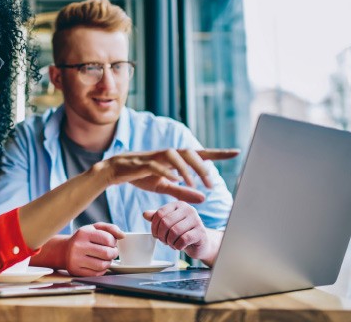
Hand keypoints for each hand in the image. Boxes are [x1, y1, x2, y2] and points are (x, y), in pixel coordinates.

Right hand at [65, 222, 124, 276]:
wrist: (64, 250)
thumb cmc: (83, 238)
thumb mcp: (94, 228)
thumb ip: (110, 228)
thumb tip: (122, 235)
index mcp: (84, 233)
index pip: (108, 239)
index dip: (113, 242)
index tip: (111, 243)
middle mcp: (78, 246)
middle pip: (106, 253)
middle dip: (113, 253)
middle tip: (112, 252)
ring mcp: (75, 259)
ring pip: (102, 265)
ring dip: (108, 263)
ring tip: (106, 259)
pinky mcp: (75, 271)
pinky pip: (96, 274)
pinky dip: (101, 270)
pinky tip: (98, 264)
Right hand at [100, 148, 238, 202]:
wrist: (115, 171)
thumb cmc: (141, 176)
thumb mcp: (164, 186)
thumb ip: (183, 191)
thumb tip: (204, 198)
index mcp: (175, 159)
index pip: (200, 154)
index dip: (218, 153)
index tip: (236, 152)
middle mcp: (167, 154)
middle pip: (189, 152)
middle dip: (202, 167)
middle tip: (210, 184)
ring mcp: (154, 156)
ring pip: (175, 155)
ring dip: (186, 168)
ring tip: (193, 183)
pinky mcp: (142, 163)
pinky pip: (156, 164)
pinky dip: (166, 171)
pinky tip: (174, 179)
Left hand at [143, 202, 212, 260]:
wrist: (200, 243)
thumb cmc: (182, 232)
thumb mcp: (169, 223)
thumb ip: (157, 218)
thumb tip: (145, 214)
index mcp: (178, 205)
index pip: (160, 213)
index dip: (154, 226)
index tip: (155, 235)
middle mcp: (188, 209)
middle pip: (166, 222)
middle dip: (161, 235)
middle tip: (163, 241)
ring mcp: (196, 220)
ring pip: (174, 231)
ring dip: (169, 241)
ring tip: (171, 244)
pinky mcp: (201, 232)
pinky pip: (183, 240)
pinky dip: (177, 246)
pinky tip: (179, 246)